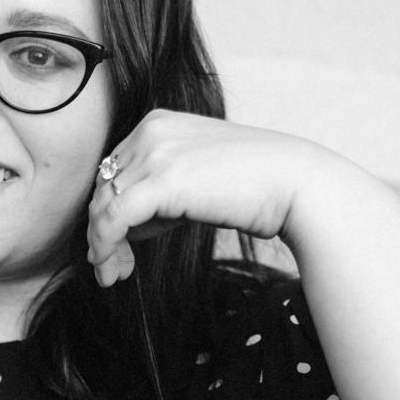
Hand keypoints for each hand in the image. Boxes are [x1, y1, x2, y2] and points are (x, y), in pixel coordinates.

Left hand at [84, 110, 337, 286]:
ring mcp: (155, 153)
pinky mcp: (161, 181)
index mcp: (157, 123)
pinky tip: (112, 270)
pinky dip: (105, 247)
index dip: (108, 210)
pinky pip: (112, 219)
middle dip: (102, 231)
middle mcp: (150, 131)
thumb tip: (121, 226)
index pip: (113, 170)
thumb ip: (157, 192)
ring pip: (102, 204)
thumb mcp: (194, 179)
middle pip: (103, 187)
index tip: (118, 246)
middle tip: (111, 268)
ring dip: (101, 246)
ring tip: (111, 276)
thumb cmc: (254, 187)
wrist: (298, 185)